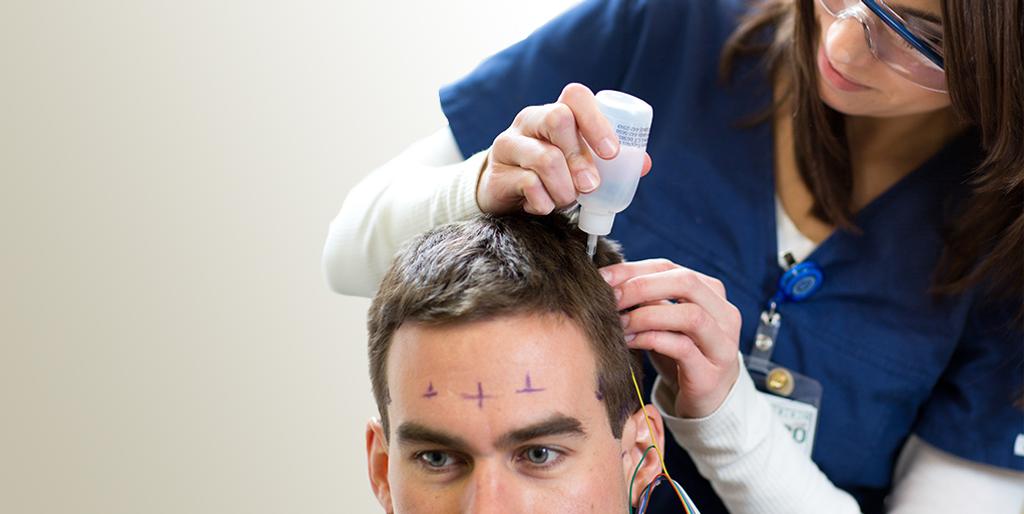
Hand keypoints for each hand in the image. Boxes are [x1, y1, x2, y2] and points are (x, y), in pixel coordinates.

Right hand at [477, 83, 652, 214]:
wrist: (505, 194)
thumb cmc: (551, 175)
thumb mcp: (578, 163)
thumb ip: (607, 162)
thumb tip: (644, 164)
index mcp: (554, 112)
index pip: (575, 97)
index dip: (597, 121)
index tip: (612, 153)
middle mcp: (529, 120)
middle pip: (557, 118)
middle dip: (581, 157)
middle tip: (591, 185)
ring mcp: (509, 145)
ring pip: (544, 157)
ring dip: (565, 187)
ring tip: (568, 200)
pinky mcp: (497, 174)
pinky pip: (527, 185)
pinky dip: (544, 202)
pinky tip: (545, 206)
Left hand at [601, 259, 742, 418]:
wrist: (705, 400)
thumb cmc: (680, 355)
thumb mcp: (665, 322)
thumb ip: (648, 299)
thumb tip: (610, 280)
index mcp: (711, 293)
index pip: (670, 267)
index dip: (633, 270)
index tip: (603, 277)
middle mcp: (724, 314)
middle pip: (685, 283)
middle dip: (641, 286)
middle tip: (611, 298)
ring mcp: (723, 345)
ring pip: (690, 315)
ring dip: (647, 315)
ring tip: (620, 322)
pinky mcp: (711, 374)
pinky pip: (683, 348)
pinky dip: (651, 340)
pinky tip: (630, 342)